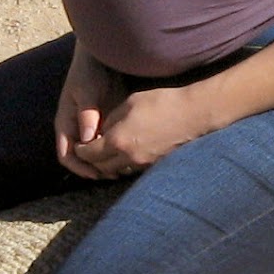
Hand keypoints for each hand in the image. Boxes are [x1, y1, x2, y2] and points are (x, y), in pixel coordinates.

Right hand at [54, 44, 127, 179]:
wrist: (102, 59)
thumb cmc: (89, 72)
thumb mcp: (87, 91)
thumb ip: (87, 114)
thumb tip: (88, 138)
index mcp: (65, 124)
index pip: (66, 155)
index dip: (79, 167)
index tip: (96, 174)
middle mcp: (76, 130)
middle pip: (81, 159)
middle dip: (95, 169)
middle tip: (114, 175)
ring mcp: (89, 128)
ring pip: (95, 154)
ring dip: (106, 163)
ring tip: (123, 169)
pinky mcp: (103, 124)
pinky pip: (106, 144)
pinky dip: (114, 152)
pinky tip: (128, 154)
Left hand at [72, 84, 208, 177]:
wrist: (194, 113)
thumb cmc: (161, 102)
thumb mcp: (130, 103)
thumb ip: (111, 119)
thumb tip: (103, 130)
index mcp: (117, 141)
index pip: (89, 153)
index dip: (81, 150)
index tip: (79, 144)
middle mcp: (128, 157)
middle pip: (101, 168)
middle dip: (92, 160)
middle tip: (89, 151)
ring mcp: (143, 164)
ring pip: (117, 171)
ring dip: (109, 165)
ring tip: (107, 153)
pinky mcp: (155, 165)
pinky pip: (132, 170)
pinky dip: (124, 164)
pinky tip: (126, 153)